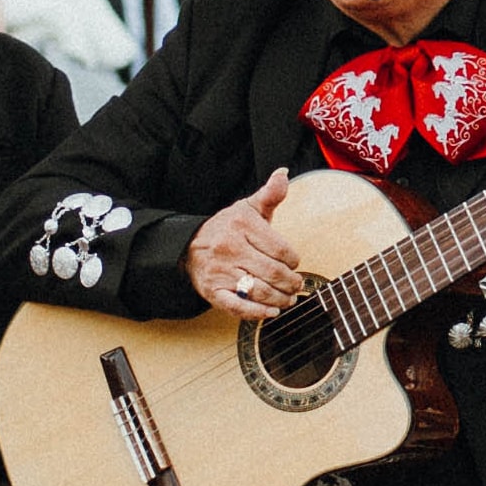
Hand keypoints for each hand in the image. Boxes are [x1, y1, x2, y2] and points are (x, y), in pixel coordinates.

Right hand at [185, 172, 303, 319]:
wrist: (189, 246)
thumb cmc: (227, 227)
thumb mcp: (247, 208)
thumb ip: (269, 194)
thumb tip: (283, 173)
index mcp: (241, 225)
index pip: (280, 249)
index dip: (293, 260)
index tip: (294, 263)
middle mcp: (229, 248)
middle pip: (273, 272)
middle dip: (292, 282)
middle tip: (297, 285)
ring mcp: (220, 271)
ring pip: (260, 290)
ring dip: (281, 299)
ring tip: (289, 298)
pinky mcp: (213, 291)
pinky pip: (238, 306)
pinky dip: (258, 312)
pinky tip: (271, 312)